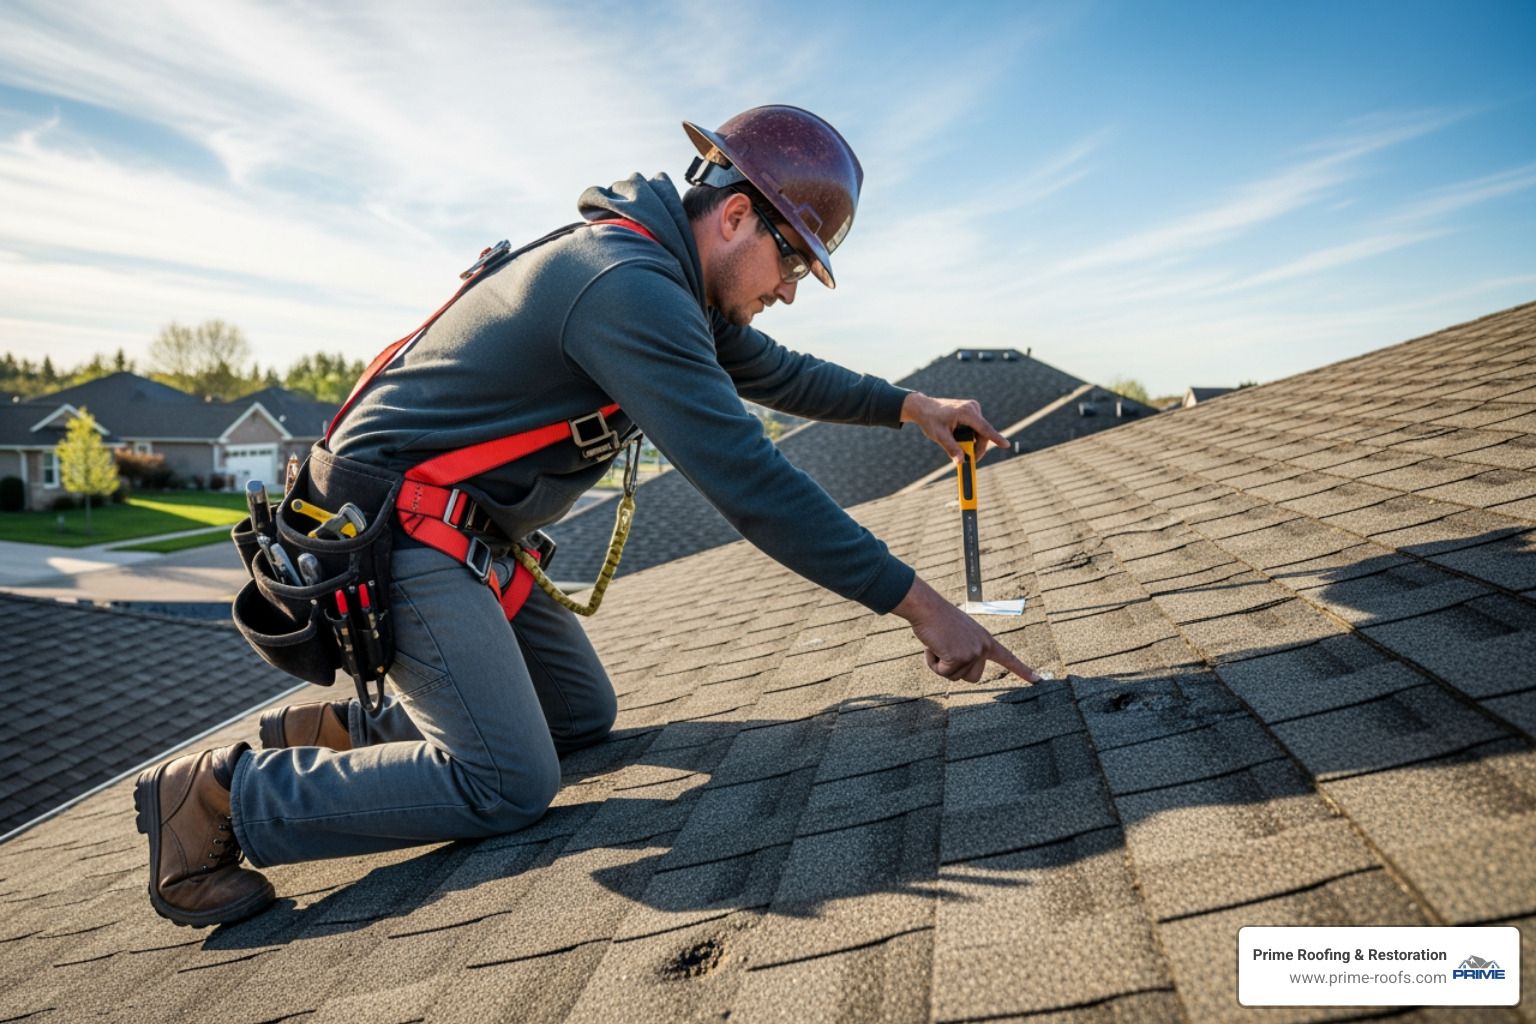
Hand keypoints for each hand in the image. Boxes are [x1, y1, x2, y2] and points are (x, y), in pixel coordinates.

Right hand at [893, 576, 1040, 683]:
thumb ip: (967, 648)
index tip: (1038, 680)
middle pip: (973, 677)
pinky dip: (933, 663)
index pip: (1008, 658)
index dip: (1023, 670)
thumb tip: (961, 663)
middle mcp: (983, 646)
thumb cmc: (938, 619)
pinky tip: (932, 646)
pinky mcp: (959, 657)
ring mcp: (973, 652)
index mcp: (986, 639)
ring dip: (941, 666)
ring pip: (955, 677)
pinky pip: (943, 673)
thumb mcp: (960, 634)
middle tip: (945, 649)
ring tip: (938, 644)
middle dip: (955, 669)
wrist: (927, 607)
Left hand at [900, 392, 1010, 464]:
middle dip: (977, 447)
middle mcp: (972, 408)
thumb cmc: (930, 420)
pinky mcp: (971, 410)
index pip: (985, 429)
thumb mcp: (939, 436)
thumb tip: (961, 462)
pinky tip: (960, 439)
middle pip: (983, 433)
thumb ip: (951, 448)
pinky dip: (971, 436)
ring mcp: (973, 408)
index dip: (996, 438)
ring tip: (959, 448)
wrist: (924, 407)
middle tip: (969, 460)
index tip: (1006, 445)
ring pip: (980, 432)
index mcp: (966, 412)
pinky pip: (976, 427)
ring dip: (973, 442)